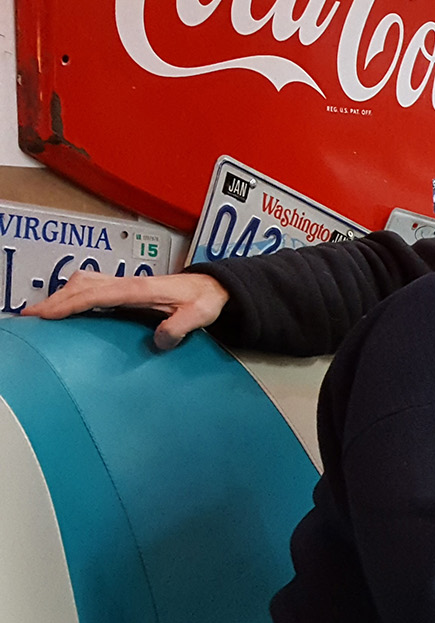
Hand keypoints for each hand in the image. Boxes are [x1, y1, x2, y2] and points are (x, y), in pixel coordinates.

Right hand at [23, 271, 228, 350]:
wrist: (213, 287)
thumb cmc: (206, 300)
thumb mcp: (201, 315)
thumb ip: (181, 327)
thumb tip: (159, 340)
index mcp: (141, 290)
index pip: (98, 295)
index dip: (71, 303)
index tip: (48, 314)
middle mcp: (129, 283)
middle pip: (83, 286)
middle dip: (55, 300)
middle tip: (32, 317)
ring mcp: (125, 283)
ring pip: (84, 283)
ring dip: (61, 295)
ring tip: (41, 313)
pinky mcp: (125, 288)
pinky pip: (91, 287)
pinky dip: (72, 294)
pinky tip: (64, 307)